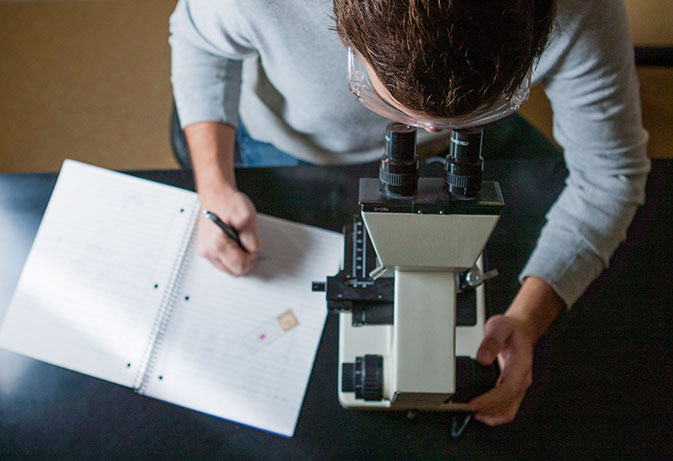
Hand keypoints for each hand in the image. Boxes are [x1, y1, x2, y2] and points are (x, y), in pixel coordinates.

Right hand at [197, 190, 262, 275]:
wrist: (216, 193)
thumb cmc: (228, 202)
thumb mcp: (248, 219)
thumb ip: (253, 240)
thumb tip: (253, 251)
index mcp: (217, 246)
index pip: (240, 267)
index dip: (251, 257)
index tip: (250, 243)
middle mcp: (208, 251)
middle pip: (234, 271)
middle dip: (244, 257)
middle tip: (244, 239)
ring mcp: (206, 251)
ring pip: (229, 267)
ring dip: (238, 255)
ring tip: (237, 237)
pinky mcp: (207, 249)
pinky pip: (225, 260)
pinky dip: (232, 252)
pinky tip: (231, 239)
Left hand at [468, 276, 564, 425]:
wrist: (522, 329)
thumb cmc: (512, 329)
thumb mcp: (499, 327)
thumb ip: (491, 341)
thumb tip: (483, 358)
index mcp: (521, 365)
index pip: (507, 390)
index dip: (490, 400)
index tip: (474, 403)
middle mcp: (523, 378)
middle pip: (508, 404)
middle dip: (488, 410)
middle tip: (467, 408)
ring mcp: (520, 385)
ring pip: (509, 409)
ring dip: (492, 415)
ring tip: (473, 412)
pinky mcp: (514, 387)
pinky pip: (508, 407)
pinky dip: (496, 414)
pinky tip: (484, 412)